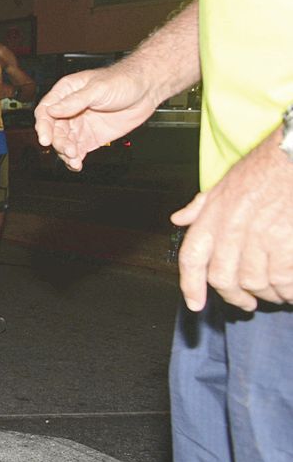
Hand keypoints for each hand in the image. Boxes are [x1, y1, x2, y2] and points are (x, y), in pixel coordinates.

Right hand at [35, 65, 158, 170]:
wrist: (146, 90)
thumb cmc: (123, 80)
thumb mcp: (97, 88)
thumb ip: (74, 101)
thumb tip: (52, 110)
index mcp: (65, 93)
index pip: (45, 112)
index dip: (43, 126)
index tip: (45, 139)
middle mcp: (69, 110)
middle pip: (54, 131)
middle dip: (58, 142)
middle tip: (68, 150)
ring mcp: (80, 124)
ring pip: (64, 143)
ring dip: (66, 153)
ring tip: (74, 159)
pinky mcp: (91, 137)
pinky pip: (78, 150)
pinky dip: (75, 159)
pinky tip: (76, 165)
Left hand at [171, 131, 292, 311]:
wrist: (292, 157)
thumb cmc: (264, 168)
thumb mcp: (224, 184)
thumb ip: (201, 206)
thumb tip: (179, 219)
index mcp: (212, 217)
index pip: (192, 258)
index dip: (190, 285)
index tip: (195, 304)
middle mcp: (232, 230)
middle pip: (223, 278)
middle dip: (234, 297)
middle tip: (246, 303)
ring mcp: (260, 238)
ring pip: (255, 283)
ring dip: (267, 294)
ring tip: (275, 292)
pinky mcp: (287, 244)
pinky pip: (285, 280)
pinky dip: (289, 290)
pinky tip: (291, 288)